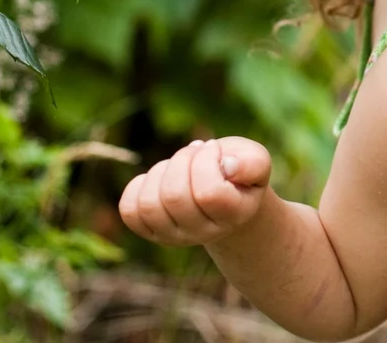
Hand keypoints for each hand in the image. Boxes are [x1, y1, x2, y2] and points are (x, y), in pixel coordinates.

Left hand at [119, 137, 270, 246]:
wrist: (224, 196)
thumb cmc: (239, 173)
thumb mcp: (256, 160)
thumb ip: (253, 162)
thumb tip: (228, 167)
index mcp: (233, 215)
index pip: (208, 192)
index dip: (206, 161)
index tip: (214, 149)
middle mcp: (202, 233)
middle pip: (175, 195)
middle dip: (182, 160)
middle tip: (196, 152)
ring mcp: (174, 236)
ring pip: (150, 204)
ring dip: (161, 171)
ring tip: (178, 165)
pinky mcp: (151, 231)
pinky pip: (130, 210)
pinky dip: (139, 186)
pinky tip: (160, 178)